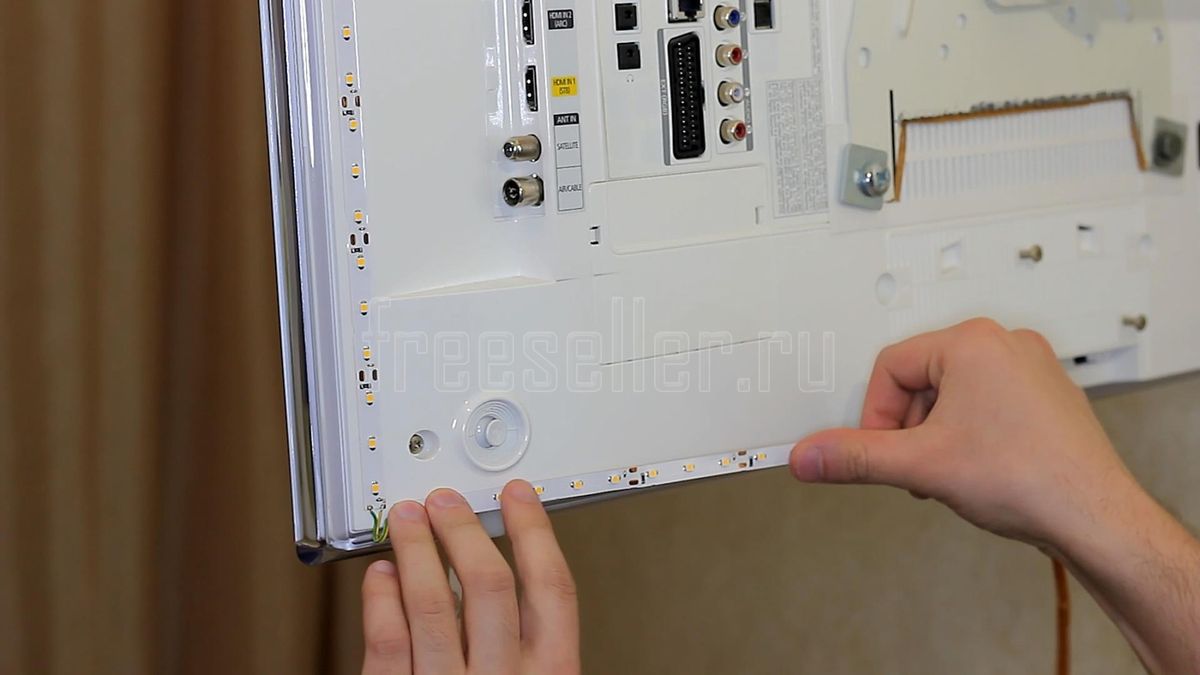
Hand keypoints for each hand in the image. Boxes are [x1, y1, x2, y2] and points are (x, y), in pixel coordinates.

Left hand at [360, 480, 579, 674]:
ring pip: (432, 605)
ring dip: (417, 549)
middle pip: (489, 587)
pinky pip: (387, 642)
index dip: (534, 532)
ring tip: (406, 519)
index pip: (552, 589)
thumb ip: (521, 639)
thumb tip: (486, 568)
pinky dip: (381, 598)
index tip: (516, 497)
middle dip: (464, 531)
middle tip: (446, 502)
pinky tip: (381, 574)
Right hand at [789, 318, 1137, 549]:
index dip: (876, 415)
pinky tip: (983, 469)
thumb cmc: (1029, 478)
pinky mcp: (1047, 394)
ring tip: (953, 472)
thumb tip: (810, 455)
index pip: (891, 367)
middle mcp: (1005, 344)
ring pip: (955, 392)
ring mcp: (1032, 367)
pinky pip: (989, 402)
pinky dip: (972, 434)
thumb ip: (856, 458)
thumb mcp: (921, 466)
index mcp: (972, 343)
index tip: (885, 452)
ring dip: (939, 433)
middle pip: (923, 378)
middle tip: (920, 466)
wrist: (1096, 516)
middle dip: (911, 427)